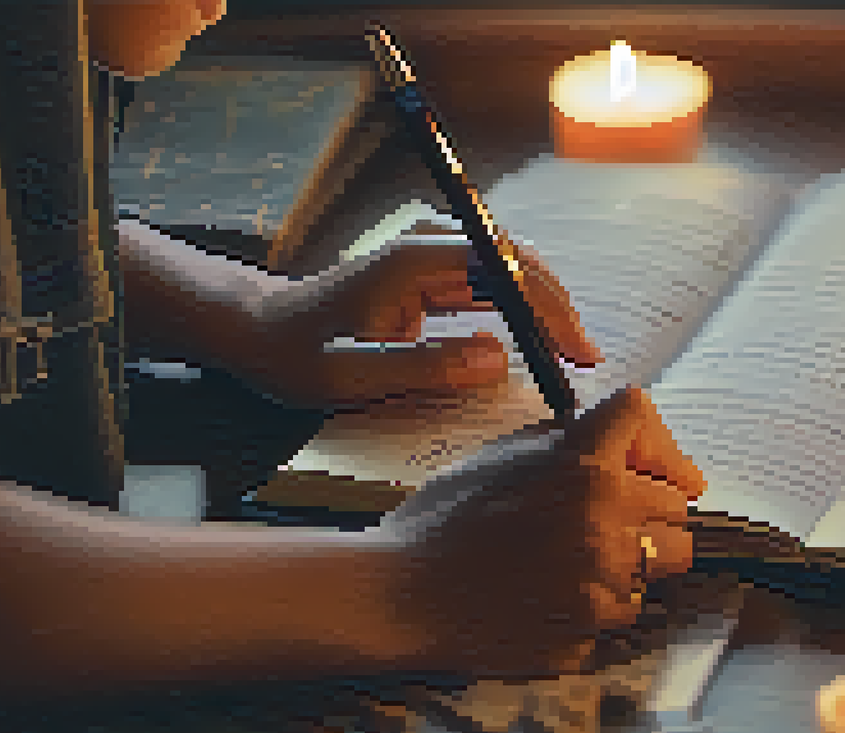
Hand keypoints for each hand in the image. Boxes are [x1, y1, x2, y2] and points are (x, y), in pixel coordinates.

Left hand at [258, 235, 601, 408]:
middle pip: (515, 263)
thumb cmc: (295, 354)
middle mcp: (428, 244)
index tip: (573, 349)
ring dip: (545, 309)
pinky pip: (490, 286)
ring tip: (574, 354)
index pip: (502, 269)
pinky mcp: (431, 273)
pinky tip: (541, 343)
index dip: (547, 308)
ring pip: (510, 272)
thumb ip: (424, 367)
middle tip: (586, 358)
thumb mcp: (350, 375)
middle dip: (557, 308)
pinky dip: (521, 312)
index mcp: (412, 259)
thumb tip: (498, 358)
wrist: (258, 330)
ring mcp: (431, 255)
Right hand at [374, 388, 705, 677]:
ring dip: (642, 555)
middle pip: (677, 501)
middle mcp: (606, 522)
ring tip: (592, 555)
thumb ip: (565, 440)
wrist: (402, 597)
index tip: (644, 458)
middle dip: (651, 501)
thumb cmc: (443, 521)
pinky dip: (610, 601)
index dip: (648, 435)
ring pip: (668, 561)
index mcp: (581, 465)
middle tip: (616, 511)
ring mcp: (605, 585)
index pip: (642, 417)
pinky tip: (565, 593)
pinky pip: (632, 611)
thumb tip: (619, 438)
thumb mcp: (500, 455)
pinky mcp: (595, 633)